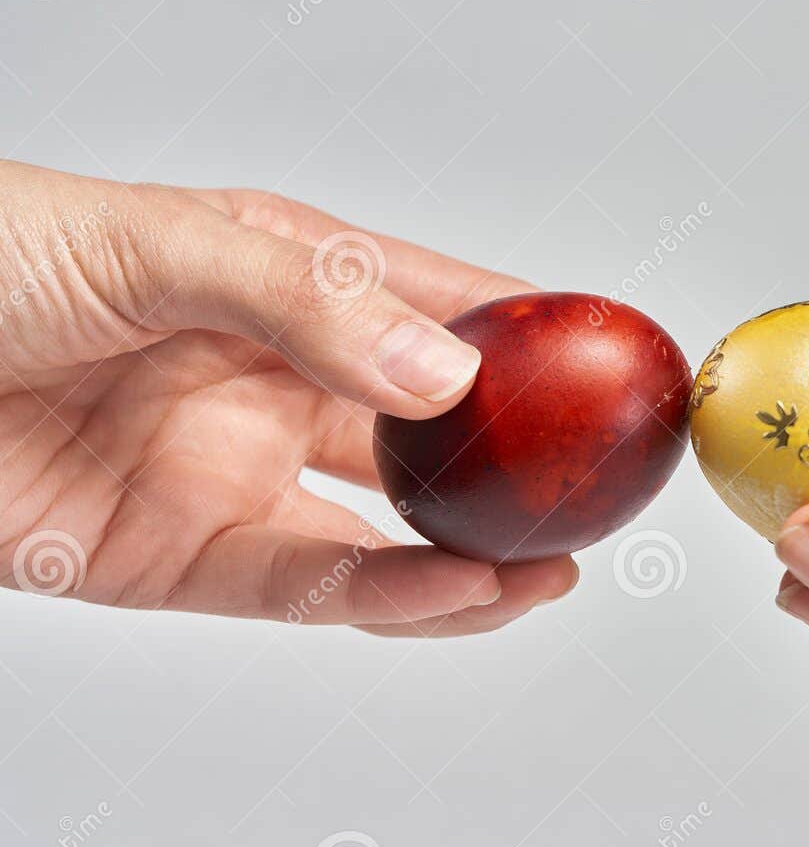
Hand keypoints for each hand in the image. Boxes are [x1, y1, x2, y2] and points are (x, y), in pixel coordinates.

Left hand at [0, 159, 576, 631]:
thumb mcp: (157, 245)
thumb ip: (311, 306)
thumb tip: (445, 376)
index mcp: (289, 282)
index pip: (440, 307)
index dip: (533, 335)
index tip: (613, 363)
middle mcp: (277, 380)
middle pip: (428, 430)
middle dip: (517, 461)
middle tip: (599, 488)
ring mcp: (233, 472)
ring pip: (383, 528)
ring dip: (471, 553)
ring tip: (551, 565)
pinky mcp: (181, 559)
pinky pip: (307, 588)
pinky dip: (387, 602)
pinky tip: (457, 594)